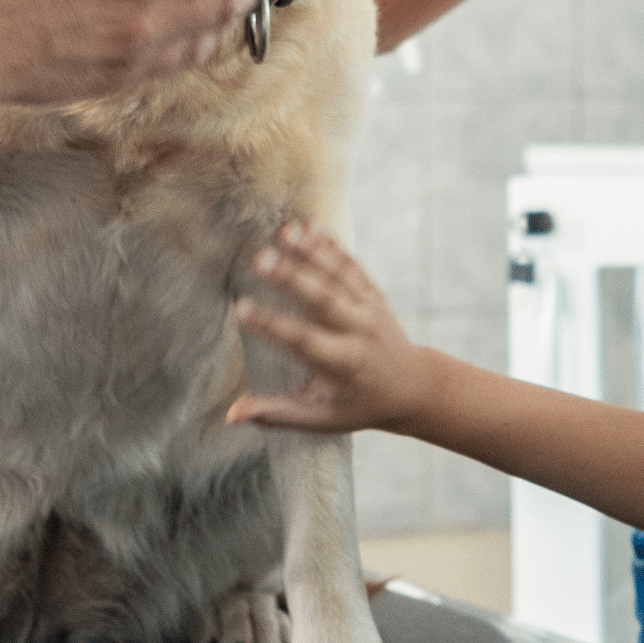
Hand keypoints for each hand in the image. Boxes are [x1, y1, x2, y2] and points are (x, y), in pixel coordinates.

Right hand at [227, 220, 433, 432]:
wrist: (412, 386)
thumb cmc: (358, 405)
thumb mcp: (320, 418)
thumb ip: (276, 414)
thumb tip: (231, 415)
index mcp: (342, 364)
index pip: (302, 342)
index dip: (271, 326)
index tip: (239, 310)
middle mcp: (358, 332)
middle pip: (322, 300)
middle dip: (291, 278)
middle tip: (259, 259)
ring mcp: (368, 308)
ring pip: (337, 275)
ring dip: (310, 251)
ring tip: (282, 231)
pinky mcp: (372, 291)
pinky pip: (351, 264)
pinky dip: (330, 244)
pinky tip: (307, 224)